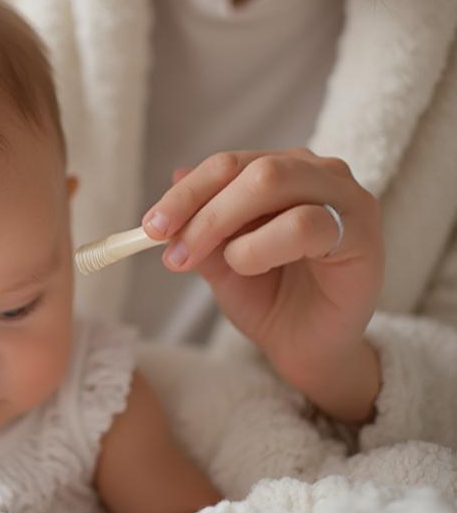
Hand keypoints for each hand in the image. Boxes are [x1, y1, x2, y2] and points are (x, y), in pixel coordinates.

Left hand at [143, 149, 384, 421]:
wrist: (306, 347)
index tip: (150, 227)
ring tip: (212, 264)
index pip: (226, 165)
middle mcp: (317, 173)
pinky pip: (304, 224)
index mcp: (282, 170)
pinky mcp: (362, 233)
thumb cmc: (268, 297)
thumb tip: (174, 176)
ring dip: (223, 224)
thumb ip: (199, 223)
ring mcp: (345, 197)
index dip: (184, 194)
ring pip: (272, 183)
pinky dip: (261, 246)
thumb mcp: (219, 258)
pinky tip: (247, 267)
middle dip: (199, 208)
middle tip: (168, 248)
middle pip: (248, 168)